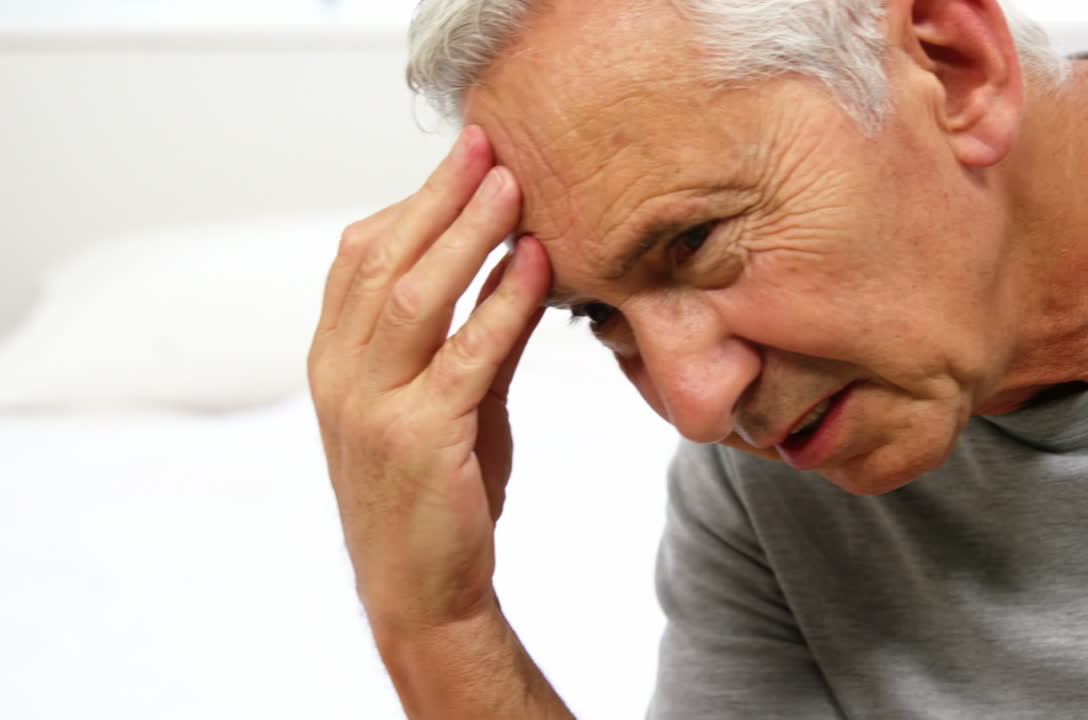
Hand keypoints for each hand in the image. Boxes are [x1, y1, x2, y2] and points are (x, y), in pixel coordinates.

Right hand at [307, 126, 549, 629]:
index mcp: (335, 362)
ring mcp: (372, 408)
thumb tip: (518, 268)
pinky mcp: (418, 441)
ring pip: (413, 296)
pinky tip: (533, 265)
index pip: (358, 258)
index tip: (462, 163)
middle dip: (437, 197)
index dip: (410, 204)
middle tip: (486, 146)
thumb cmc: (435, 495)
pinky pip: (464, 355)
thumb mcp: (445, 404)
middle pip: (382, 260)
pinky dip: (500, 304)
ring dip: (465, 234)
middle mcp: (339, 377)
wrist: (422, 592)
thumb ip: (470, 338)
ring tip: (510, 186)